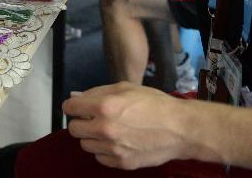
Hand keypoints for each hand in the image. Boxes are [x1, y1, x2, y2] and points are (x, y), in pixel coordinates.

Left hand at [64, 83, 190, 169]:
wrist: (180, 129)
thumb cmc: (154, 103)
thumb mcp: (125, 88)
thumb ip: (97, 92)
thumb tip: (76, 97)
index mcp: (104, 106)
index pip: (70, 108)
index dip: (72, 106)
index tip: (77, 107)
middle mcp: (104, 129)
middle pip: (74, 129)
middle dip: (81, 122)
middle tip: (93, 118)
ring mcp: (112, 149)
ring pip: (85, 145)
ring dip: (92, 137)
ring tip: (109, 130)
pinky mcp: (121, 163)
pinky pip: (100, 158)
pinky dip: (104, 150)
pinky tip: (117, 142)